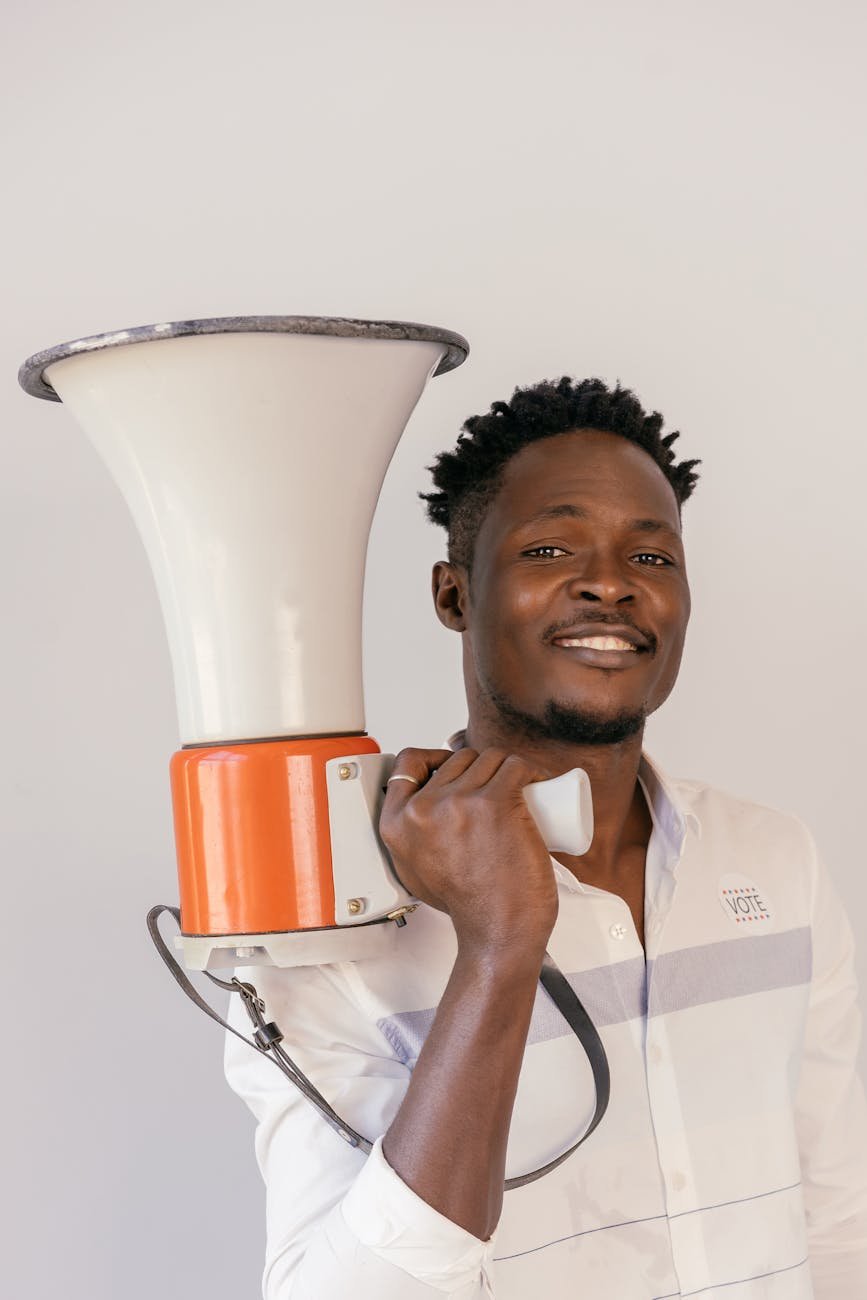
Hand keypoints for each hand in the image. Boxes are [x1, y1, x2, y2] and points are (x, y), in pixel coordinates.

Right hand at [379, 747, 557, 958]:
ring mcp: (459, 802)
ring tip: (522, 790)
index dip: (435, 758)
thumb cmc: (467, 905)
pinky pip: (516, 766)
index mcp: (397, 823)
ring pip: (489, 758)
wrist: (497, 931)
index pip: (408, 762)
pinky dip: (531, 769)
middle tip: (499, 790)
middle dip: (481, 767)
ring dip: (509, 767)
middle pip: (457, 759)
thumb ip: (409, 843)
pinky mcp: (495, 802)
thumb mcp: (414, 869)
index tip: (457, 768)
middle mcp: (423, 809)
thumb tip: (420, 814)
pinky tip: (537, 780)